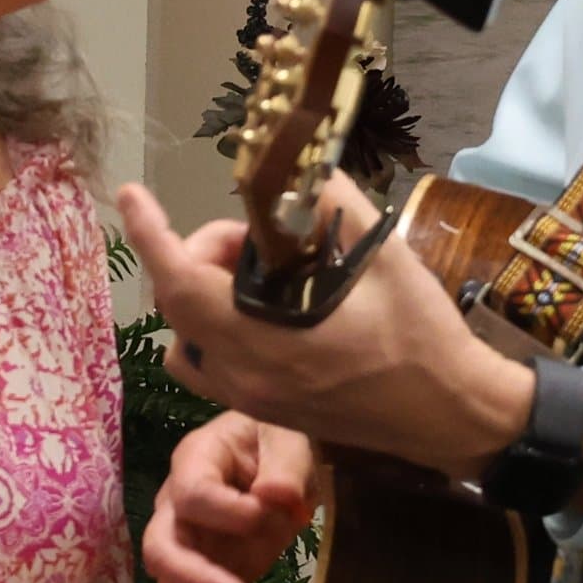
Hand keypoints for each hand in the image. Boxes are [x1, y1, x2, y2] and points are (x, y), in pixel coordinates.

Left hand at [116, 178, 532, 475]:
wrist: (450, 414)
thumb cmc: (422, 336)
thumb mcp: (385, 257)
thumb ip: (333, 206)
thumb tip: (300, 168)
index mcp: (265, 340)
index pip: (180, 282)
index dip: (150, 236)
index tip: (132, 195)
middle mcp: (244, 376)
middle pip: (178, 305)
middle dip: (197, 255)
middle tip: (252, 235)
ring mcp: (251, 398)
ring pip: (187, 340)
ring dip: (199, 296)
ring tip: (254, 274)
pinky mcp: (266, 410)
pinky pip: (211, 364)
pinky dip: (215, 327)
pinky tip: (263, 309)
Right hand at [145, 411, 318, 582]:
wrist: (281, 466)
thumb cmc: (279, 439)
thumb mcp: (291, 438)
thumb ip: (286, 467)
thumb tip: (276, 497)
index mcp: (195, 461)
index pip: (191, 491)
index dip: (222, 510)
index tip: (265, 516)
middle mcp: (176, 509)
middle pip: (161, 551)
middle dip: (196, 581)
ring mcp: (187, 549)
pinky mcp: (204, 581)